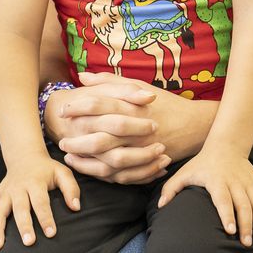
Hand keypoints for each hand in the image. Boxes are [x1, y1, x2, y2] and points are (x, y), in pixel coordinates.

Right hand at [0, 154, 81, 249]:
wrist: (24, 156)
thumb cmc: (47, 169)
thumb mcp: (62, 173)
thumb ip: (71, 189)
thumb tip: (75, 208)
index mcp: (35, 181)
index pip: (41, 202)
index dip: (46, 218)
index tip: (51, 233)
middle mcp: (18, 187)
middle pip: (20, 208)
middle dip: (24, 226)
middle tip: (29, 243)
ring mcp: (6, 192)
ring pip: (0, 211)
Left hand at [52, 72, 210, 183]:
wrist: (192, 125)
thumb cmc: (162, 103)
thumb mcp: (138, 86)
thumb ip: (109, 81)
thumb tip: (81, 77)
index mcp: (132, 106)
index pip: (98, 105)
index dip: (77, 108)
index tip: (62, 111)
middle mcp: (135, 129)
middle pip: (100, 137)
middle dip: (77, 140)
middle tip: (61, 140)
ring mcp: (140, 149)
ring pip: (108, 160)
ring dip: (85, 160)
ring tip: (69, 156)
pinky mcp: (145, 164)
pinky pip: (120, 174)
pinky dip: (102, 174)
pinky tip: (88, 168)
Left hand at [157, 147, 252, 246]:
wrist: (226, 145)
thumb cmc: (202, 163)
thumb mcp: (184, 172)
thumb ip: (171, 188)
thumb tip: (160, 205)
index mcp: (216, 180)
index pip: (223, 199)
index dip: (228, 215)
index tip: (231, 231)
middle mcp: (235, 181)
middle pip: (244, 204)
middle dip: (247, 225)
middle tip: (246, 243)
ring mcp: (248, 181)